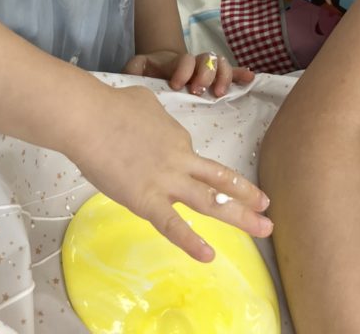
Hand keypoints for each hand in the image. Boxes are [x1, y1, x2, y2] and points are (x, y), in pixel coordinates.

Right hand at [68, 84, 271, 261]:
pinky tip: (209, 256)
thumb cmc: (111, 106)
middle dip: (247, 194)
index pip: (190, 157)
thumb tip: (148, 121)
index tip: (169, 168)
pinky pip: (172, 225)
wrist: (91, 118)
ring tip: (264, 228)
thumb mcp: (144, 102)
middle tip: (268, 207)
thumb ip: (153, 117)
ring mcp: (167, 181)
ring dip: (240, 215)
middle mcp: (181, 160)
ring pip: (210, 201)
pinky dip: (191, 242)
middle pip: (220, 180)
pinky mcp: (147, 200)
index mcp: (179, 138)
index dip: (185, 165)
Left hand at [123, 50, 254, 97]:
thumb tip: (134, 71)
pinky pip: (232, 74)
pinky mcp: (215, 80)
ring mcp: (207, 70)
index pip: (185, 59)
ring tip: (219, 93)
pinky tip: (251, 79)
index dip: (184, 71)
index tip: (177, 85)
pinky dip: (241, 74)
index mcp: (177, 62)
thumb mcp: (137, 69)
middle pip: (207, 60)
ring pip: (221, 64)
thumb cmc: (148, 74)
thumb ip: (134, 68)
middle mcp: (195, 63)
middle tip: (198, 91)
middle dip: (205, 75)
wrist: (159, 72)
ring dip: (223, 77)